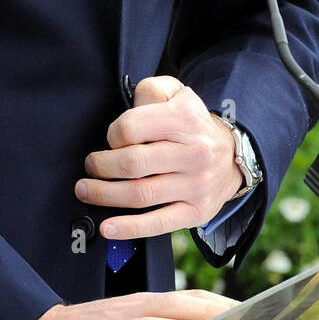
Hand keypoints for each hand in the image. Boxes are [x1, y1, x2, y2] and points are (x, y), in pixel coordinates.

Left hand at [76, 76, 243, 239]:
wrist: (232, 155)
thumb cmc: (191, 123)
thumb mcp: (175, 92)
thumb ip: (149, 91)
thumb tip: (128, 115)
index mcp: (183, 119)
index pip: (131, 128)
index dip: (112, 135)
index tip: (111, 139)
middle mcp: (193, 152)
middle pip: (133, 164)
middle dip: (102, 167)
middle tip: (90, 166)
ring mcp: (196, 185)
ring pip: (140, 194)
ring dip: (105, 195)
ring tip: (86, 191)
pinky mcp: (196, 211)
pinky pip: (158, 223)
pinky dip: (129, 228)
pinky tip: (107, 228)